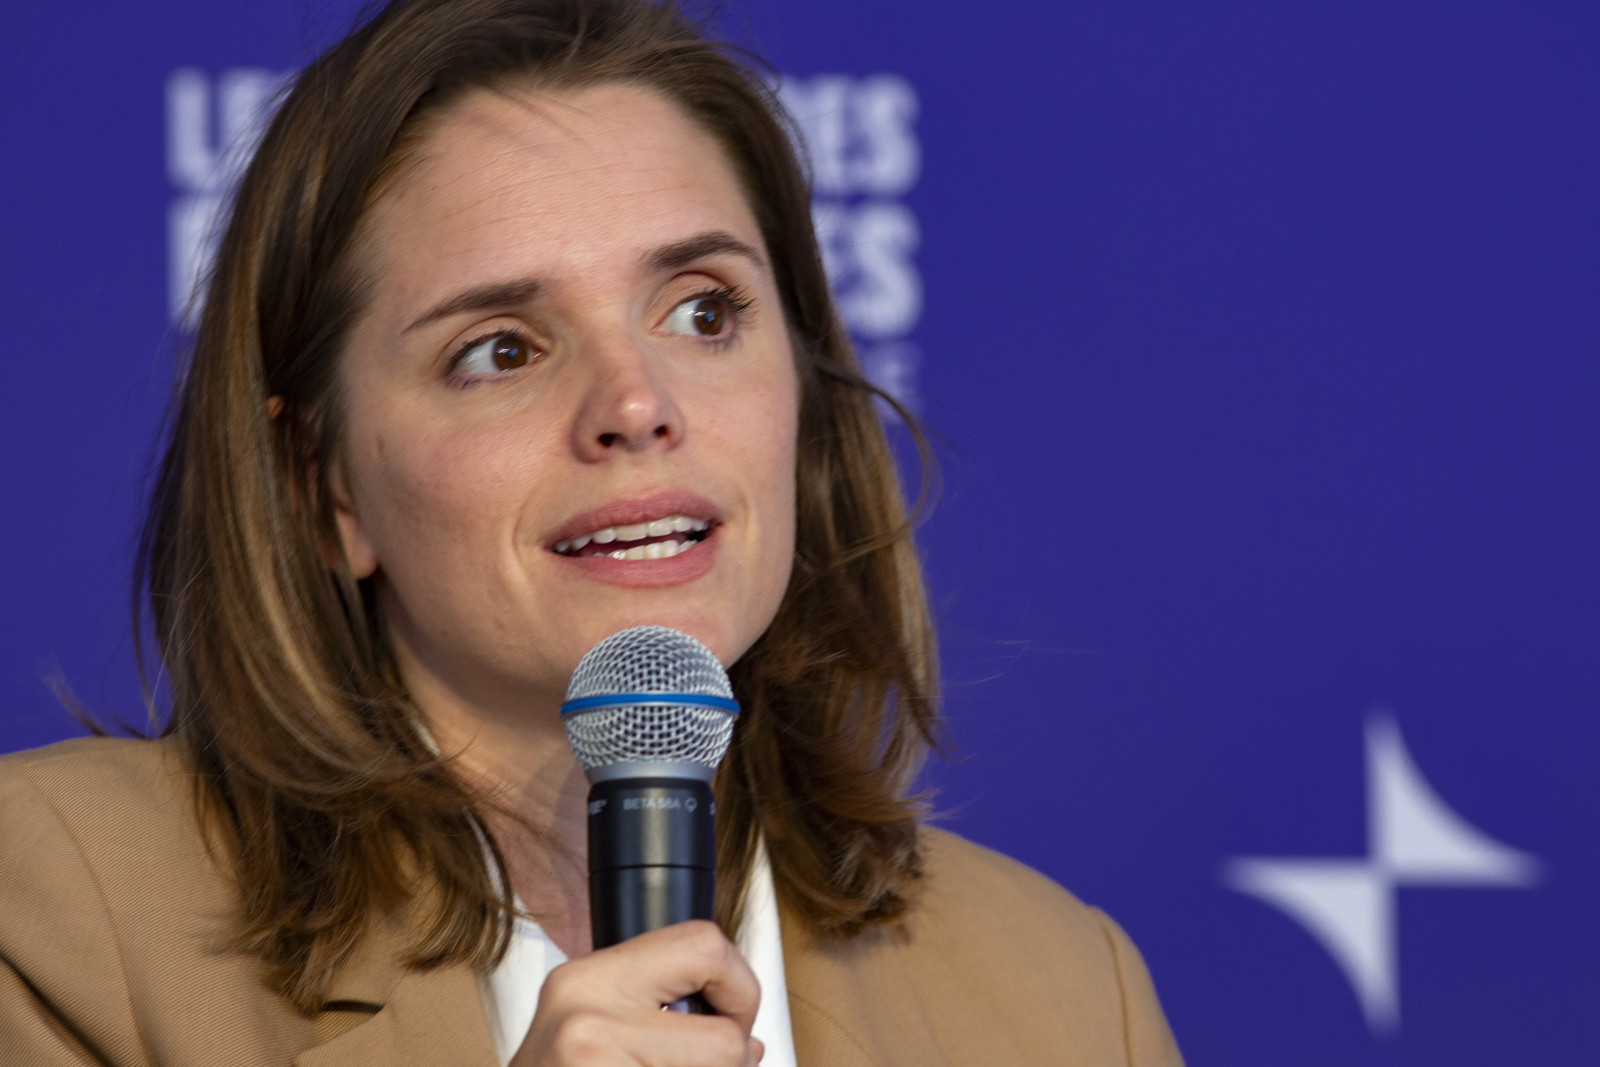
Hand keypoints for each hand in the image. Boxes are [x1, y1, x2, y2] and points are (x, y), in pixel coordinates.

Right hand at [511, 920, 763, 1065]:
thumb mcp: (588, 1025)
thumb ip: (657, 1009)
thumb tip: (745, 1037)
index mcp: (587, 979)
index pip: (705, 947)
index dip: (739, 989)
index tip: (732, 1020)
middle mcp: (586, 1021)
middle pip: (725, 1040)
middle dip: (734, 1062)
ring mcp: (596, 1066)